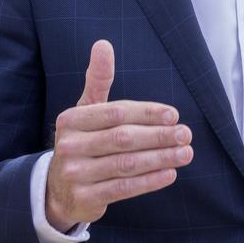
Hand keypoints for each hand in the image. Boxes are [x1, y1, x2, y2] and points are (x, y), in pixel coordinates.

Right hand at [46, 40, 192, 231]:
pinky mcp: (85, 199)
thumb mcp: (87, 109)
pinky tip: (170, 173)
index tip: (173, 115)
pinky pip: (123, 189)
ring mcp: (76, 174)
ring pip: (126, 164)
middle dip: (158, 136)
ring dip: (160, 158)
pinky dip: (149, 181)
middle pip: (123, 138)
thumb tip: (103, 44)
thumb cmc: (83, 140)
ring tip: (185, 152)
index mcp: (72, 120)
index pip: (116, 113)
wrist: (58, 189)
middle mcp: (70, 146)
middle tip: (185, 134)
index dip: (147, 113)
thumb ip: (98, 79)